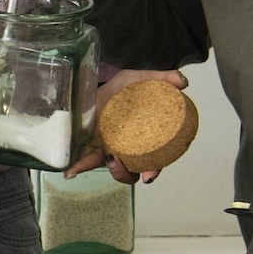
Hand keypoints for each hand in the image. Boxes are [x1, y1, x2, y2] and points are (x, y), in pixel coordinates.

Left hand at [65, 68, 188, 183]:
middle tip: (120, 165)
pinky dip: (78, 167)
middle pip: (131, 171)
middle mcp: (127, 148)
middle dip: (127, 174)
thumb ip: (161, 79)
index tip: (150, 175)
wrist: (94, 85)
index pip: (154, 159)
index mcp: (144, 137)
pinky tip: (70, 170)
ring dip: (111, 170)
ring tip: (108, 158)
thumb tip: (182, 82)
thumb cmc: (121, 90)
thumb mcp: (138, 79)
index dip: (154, 169)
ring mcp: (108, 149)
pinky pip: (84, 160)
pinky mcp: (89, 147)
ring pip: (111, 170)